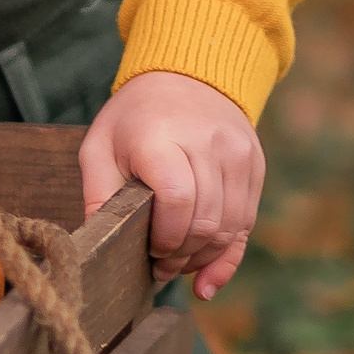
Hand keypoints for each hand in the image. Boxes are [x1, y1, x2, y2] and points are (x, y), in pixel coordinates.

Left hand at [76, 70, 263, 300]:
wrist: (186, 76)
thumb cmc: (133, 119)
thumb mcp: (100, 147)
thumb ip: (98, 195)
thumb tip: (99, 246)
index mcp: (162, 136)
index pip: (176, 199)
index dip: (164, 236)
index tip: (148, 249)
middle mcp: (207, 143)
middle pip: (205, 220)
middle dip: (181, 255)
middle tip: (160, 267)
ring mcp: (237, 154)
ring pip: (230, 227)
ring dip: (203, 258)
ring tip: (178, 266)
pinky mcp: (255, 166)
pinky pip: (247, 222)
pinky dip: (227, 255)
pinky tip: (207, 278)